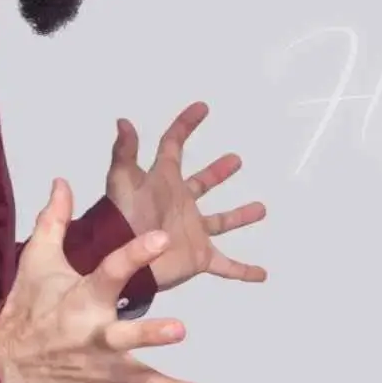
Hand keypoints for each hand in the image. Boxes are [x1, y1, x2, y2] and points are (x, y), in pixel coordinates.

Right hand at [0, 178, 208, 382]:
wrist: (0, 367)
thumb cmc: (26, 310)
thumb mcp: (36, 263)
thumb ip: (55, 221)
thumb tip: (63, 182)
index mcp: (82, 299)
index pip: (112, 271)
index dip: (136, 254)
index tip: (161, 237)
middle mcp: (93, 336)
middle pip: (123, 335)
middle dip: (149, 333)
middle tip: (179, 328)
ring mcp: (99, 371)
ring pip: (138, 381)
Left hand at [105, 101, 266, 291]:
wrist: (120, 261)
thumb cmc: (120, 220)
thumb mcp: (122, 182)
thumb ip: (124, 152)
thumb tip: (123, 122)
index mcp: (163, 182)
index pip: (173, 146)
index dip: (185, 125)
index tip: (202, 108)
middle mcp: (180, 204)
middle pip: (201, 184)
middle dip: (217, 172)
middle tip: (235, 160)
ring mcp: (192, 231)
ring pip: (220, 222)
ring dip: (239, 216)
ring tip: (261, 208)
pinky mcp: (199, 256)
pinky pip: (226, 265)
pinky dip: (243, 270)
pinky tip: (261, 274)